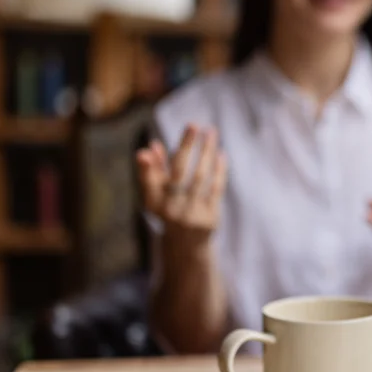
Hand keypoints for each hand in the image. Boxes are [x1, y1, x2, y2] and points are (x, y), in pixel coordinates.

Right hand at [136, 124, 226, 246]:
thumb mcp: (155, 196)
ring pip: (200, 177)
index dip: (155, 160)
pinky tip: (220, 154)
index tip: (153, 144)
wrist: (186, 246)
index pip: (154, 176)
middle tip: (194, 125)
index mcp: (154, 202)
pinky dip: (218, 170)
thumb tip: (150, 147)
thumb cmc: (169, 212)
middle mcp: (171, 209)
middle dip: (186, 147)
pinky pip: (215, 188)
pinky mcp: (210, 218)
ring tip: (211, 132)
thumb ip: (152, 171)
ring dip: (206, 152)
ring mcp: (192, 214)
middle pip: (180, 172)